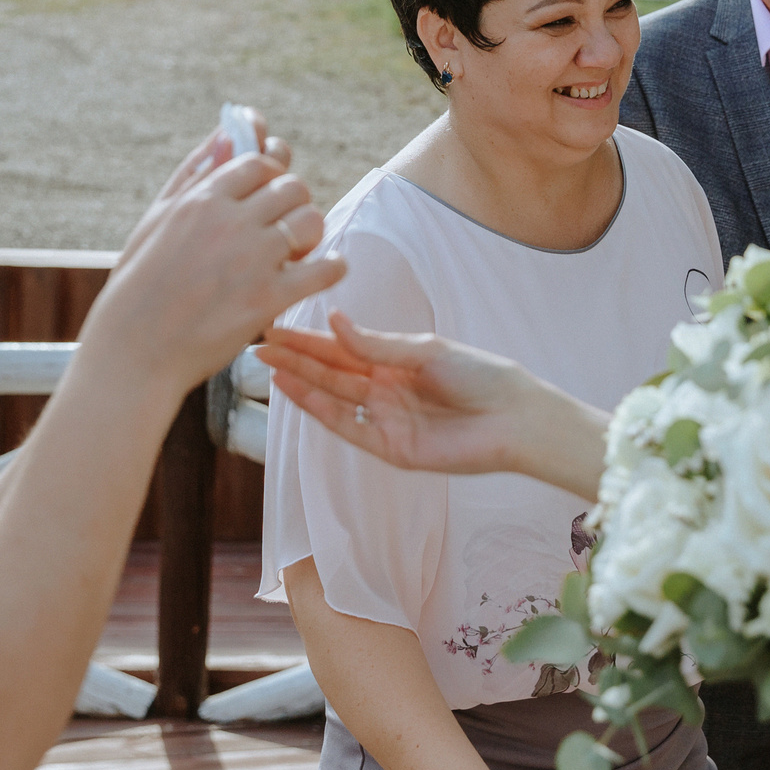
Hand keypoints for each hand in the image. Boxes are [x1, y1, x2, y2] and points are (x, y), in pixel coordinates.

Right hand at [85, 120, 341, 392]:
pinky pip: (325, 269)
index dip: (273, 175)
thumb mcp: (157, 219)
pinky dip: (332, 268)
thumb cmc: (140, 283)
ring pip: (311, 220)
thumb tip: (228, 133)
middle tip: (284, 227)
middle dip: (294, 204)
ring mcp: (252, 259)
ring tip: (297, 252)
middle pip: (292, 187)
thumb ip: (194, 174)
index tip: (270, 193)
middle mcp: (231, 222)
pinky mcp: (269, 298)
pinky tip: (323, 273)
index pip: (260, 162)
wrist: (134, 350)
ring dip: (311, 233)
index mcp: (203, 199)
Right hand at [259, 315, 581, 480]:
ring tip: (268, 366)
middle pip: (331, 371)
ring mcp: (385, 419)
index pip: (344, 347)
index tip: (276, 326)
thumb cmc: (480, 375)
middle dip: (295, 358)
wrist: (512, 418)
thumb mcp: (425, 351)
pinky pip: (347, 427)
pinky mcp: (390, 448)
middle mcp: (386, 389)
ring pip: (334, 397)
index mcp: (397, 361)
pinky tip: (297, 393)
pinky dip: (321, 410)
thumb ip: (376, 344)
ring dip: (300, 382)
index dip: (309, 338)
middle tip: (256, 343)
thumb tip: (334, 321)